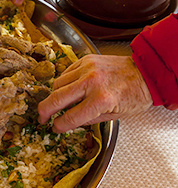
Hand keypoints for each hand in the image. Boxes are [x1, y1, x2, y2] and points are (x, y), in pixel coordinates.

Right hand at [38, 54, 152, 132]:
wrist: (146, 72)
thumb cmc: (135, 95)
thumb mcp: (115, 116)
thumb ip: (89, 119)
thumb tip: (69, 122)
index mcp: (101, 100)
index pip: (70, 117)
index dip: (59, 125)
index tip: (55, 128)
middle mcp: (92, 82)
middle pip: (56, 98)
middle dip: (45, 111)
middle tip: (42, 118)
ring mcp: (87, 68)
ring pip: (57, 84)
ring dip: (55, 95)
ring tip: (58, 103)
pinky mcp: (85, 59)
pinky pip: (65, 73)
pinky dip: (63, 83)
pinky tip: (69, 89)